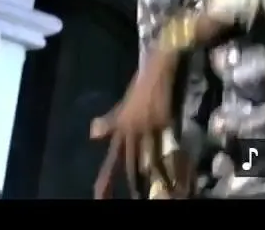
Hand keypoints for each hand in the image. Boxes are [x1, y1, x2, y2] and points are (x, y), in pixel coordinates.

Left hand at [90, 48, 179, 198]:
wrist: (159, 65)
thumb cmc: (142, 84)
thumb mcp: (124, 105)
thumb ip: (111, 122)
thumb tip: (93, 135)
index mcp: (120, 125)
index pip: (111, 157)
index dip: (105, 177)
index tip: (98, 194)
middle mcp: (130, 127)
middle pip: (124, 160)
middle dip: (120, 181)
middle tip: (107, 198)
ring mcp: (147, 124)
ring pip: (144, 157)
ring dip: (146, 177)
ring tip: (149, 194)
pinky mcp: (163, 120)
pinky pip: (165, 145)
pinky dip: (168, 162)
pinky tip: (172, 176)